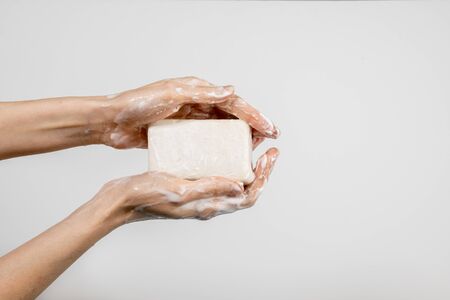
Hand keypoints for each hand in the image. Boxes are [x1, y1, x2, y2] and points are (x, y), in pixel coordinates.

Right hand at [95, 147, 278, 222]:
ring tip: (248, 146)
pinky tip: (219, 148)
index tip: (269, 155)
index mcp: (209, 206)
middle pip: (244, 190)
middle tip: (265, 149)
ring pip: (231, 183)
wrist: (122, 200)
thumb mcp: (180, 189)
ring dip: (245, 166)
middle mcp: (208, 204)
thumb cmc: (146, 196)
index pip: (248, 196)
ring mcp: (199, 197)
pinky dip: (225, 164)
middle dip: (259, 170)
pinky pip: (215, 177)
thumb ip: (210, 188)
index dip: (263, 177)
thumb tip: (239, 187)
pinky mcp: (190, 188)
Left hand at [100, 77, 279, 148]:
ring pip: (220, 128)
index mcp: (196, 90)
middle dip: (251, 126)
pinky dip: (217, 147)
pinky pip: (204, 141)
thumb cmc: (137, 104)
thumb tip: (232, 90)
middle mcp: (195, 102)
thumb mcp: (170, 95)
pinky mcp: (180, 134)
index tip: (270, 129)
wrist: (111, 121)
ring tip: (252, 150)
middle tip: (268, 140)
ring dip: (237, 137)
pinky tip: (224, 158)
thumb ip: (201, 93)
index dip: (253, 114)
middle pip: (230, 115)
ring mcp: (188, 119)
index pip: (232, 102)